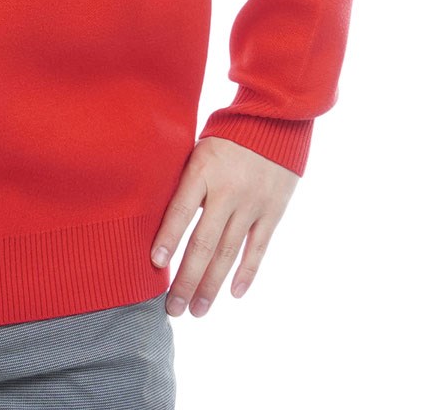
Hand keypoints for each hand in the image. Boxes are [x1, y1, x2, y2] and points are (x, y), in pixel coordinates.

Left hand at [150, 135, 298, 316]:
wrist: (274, 120)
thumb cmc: (226, 134)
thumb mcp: (198, 148)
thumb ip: (185, 180)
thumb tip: (161, 216)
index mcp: (203, 170)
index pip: (181, 209)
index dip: (168, 237)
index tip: (155, 264)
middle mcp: (228, 191)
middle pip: (203, 242)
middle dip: (186, 278)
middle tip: (172, 308)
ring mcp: (253, 204)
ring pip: (229, 252)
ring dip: (212, 284)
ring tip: (196, 310)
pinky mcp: (273, 211)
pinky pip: (258, 248)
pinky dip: (246, 272)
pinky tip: (233, 294)